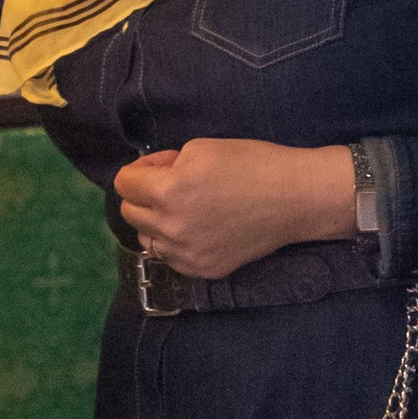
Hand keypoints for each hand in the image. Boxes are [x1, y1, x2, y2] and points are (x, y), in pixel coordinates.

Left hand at [114, 137, 358, 281]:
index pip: (123, 183)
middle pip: (130, 212)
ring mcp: (188, 254)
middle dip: (144, 194)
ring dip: (157, 221)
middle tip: (174, 182)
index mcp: (168, 192)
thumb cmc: (251, 164)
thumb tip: (150, 177)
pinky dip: (176, 242)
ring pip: (147, 238)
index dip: (141, 169)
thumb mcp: (199, 148)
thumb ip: (165, 165)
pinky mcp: (204, 270)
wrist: (294, 198)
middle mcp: (172, 228)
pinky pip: (171, 257)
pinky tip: (200, 226)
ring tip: (187, 207)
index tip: (163, 165)